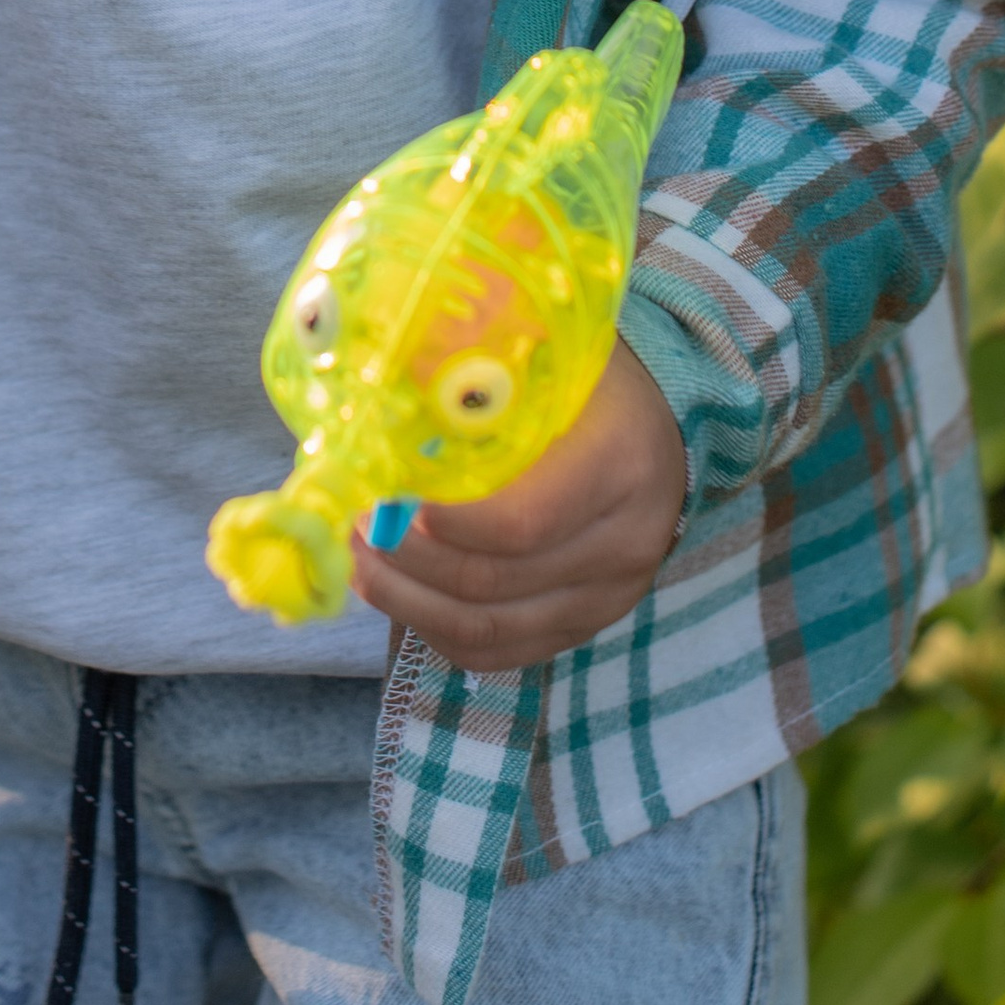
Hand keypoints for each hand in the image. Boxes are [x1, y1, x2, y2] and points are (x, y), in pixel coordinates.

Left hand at [348, 340, 687, 674]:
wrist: (650, 425)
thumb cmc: (581, 380)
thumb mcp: (541, 353)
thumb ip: (472, 367)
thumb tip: (378, 387)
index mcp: (619, 462)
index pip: (518, 522)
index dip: (440, 524)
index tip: (381, 497)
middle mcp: (627, 541)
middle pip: (494, 581)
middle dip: (406, 562)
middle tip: (354, 527)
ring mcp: (611, 595)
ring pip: (490, 629)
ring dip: (409, 604)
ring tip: (362, 564)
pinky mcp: (587, 625)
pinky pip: (501, 651)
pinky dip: (440, 632)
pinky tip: (402, 596)